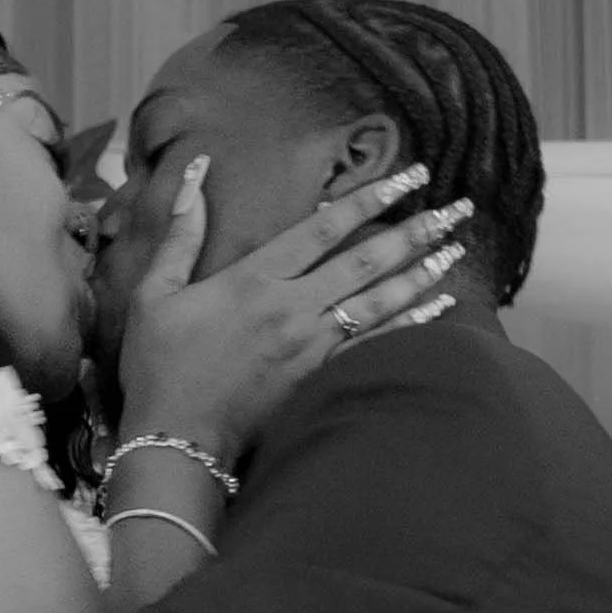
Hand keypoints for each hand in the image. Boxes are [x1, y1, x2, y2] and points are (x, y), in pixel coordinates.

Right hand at [116, 161, 471, 470]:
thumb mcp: (155, 294)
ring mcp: (309, 346)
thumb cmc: (158, 367)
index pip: (324, 227)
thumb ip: (180, 233)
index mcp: (252, 278)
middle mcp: (290, 307)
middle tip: (455, 208)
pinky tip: (438, 308)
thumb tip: (196, 172)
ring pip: (378, 301)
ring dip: (421, 273)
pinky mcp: (317, 380)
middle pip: (365, 259)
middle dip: (414, 230)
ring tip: (455, 249)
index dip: (370, 196)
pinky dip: (410, 326)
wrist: (173, 440)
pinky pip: (374, 345)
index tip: (408, 175)